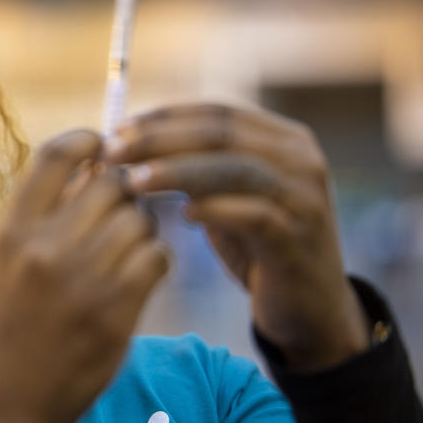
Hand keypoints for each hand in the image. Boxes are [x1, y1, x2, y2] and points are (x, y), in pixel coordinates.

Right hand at [0, 130, 169, 422]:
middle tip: (122, 210)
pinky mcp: (116, 310)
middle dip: (123, 192)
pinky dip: (154, 260)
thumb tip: (92, 170)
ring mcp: (83, 279)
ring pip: (138, 221)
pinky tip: (139, 275)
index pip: (55, 156)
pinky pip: (155, 258)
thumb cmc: (6, 326)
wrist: (7, 401)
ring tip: (127, 248)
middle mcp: (45, 249)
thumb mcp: (3, 264)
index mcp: (12, 232)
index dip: (87, 140)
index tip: (103, 145)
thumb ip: (39, 217)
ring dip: (141, 229)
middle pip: (109, 185)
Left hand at [106, 102, 370, 371]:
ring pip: (235, 168)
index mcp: (282, 139)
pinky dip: (215, 210)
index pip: (215, 113)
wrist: (309, 309)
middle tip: (112, 151)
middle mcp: (299, 159)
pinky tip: (182, 215)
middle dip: (160, 139)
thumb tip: (129, 145)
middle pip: (221, 133)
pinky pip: (255, 215)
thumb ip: (194, 168)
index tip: (117, 130)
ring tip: (132, 182)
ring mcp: (304, 197)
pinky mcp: (300, 237)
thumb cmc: (257, 247)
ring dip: (177, 171)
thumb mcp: (226, 197)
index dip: (163, 118)